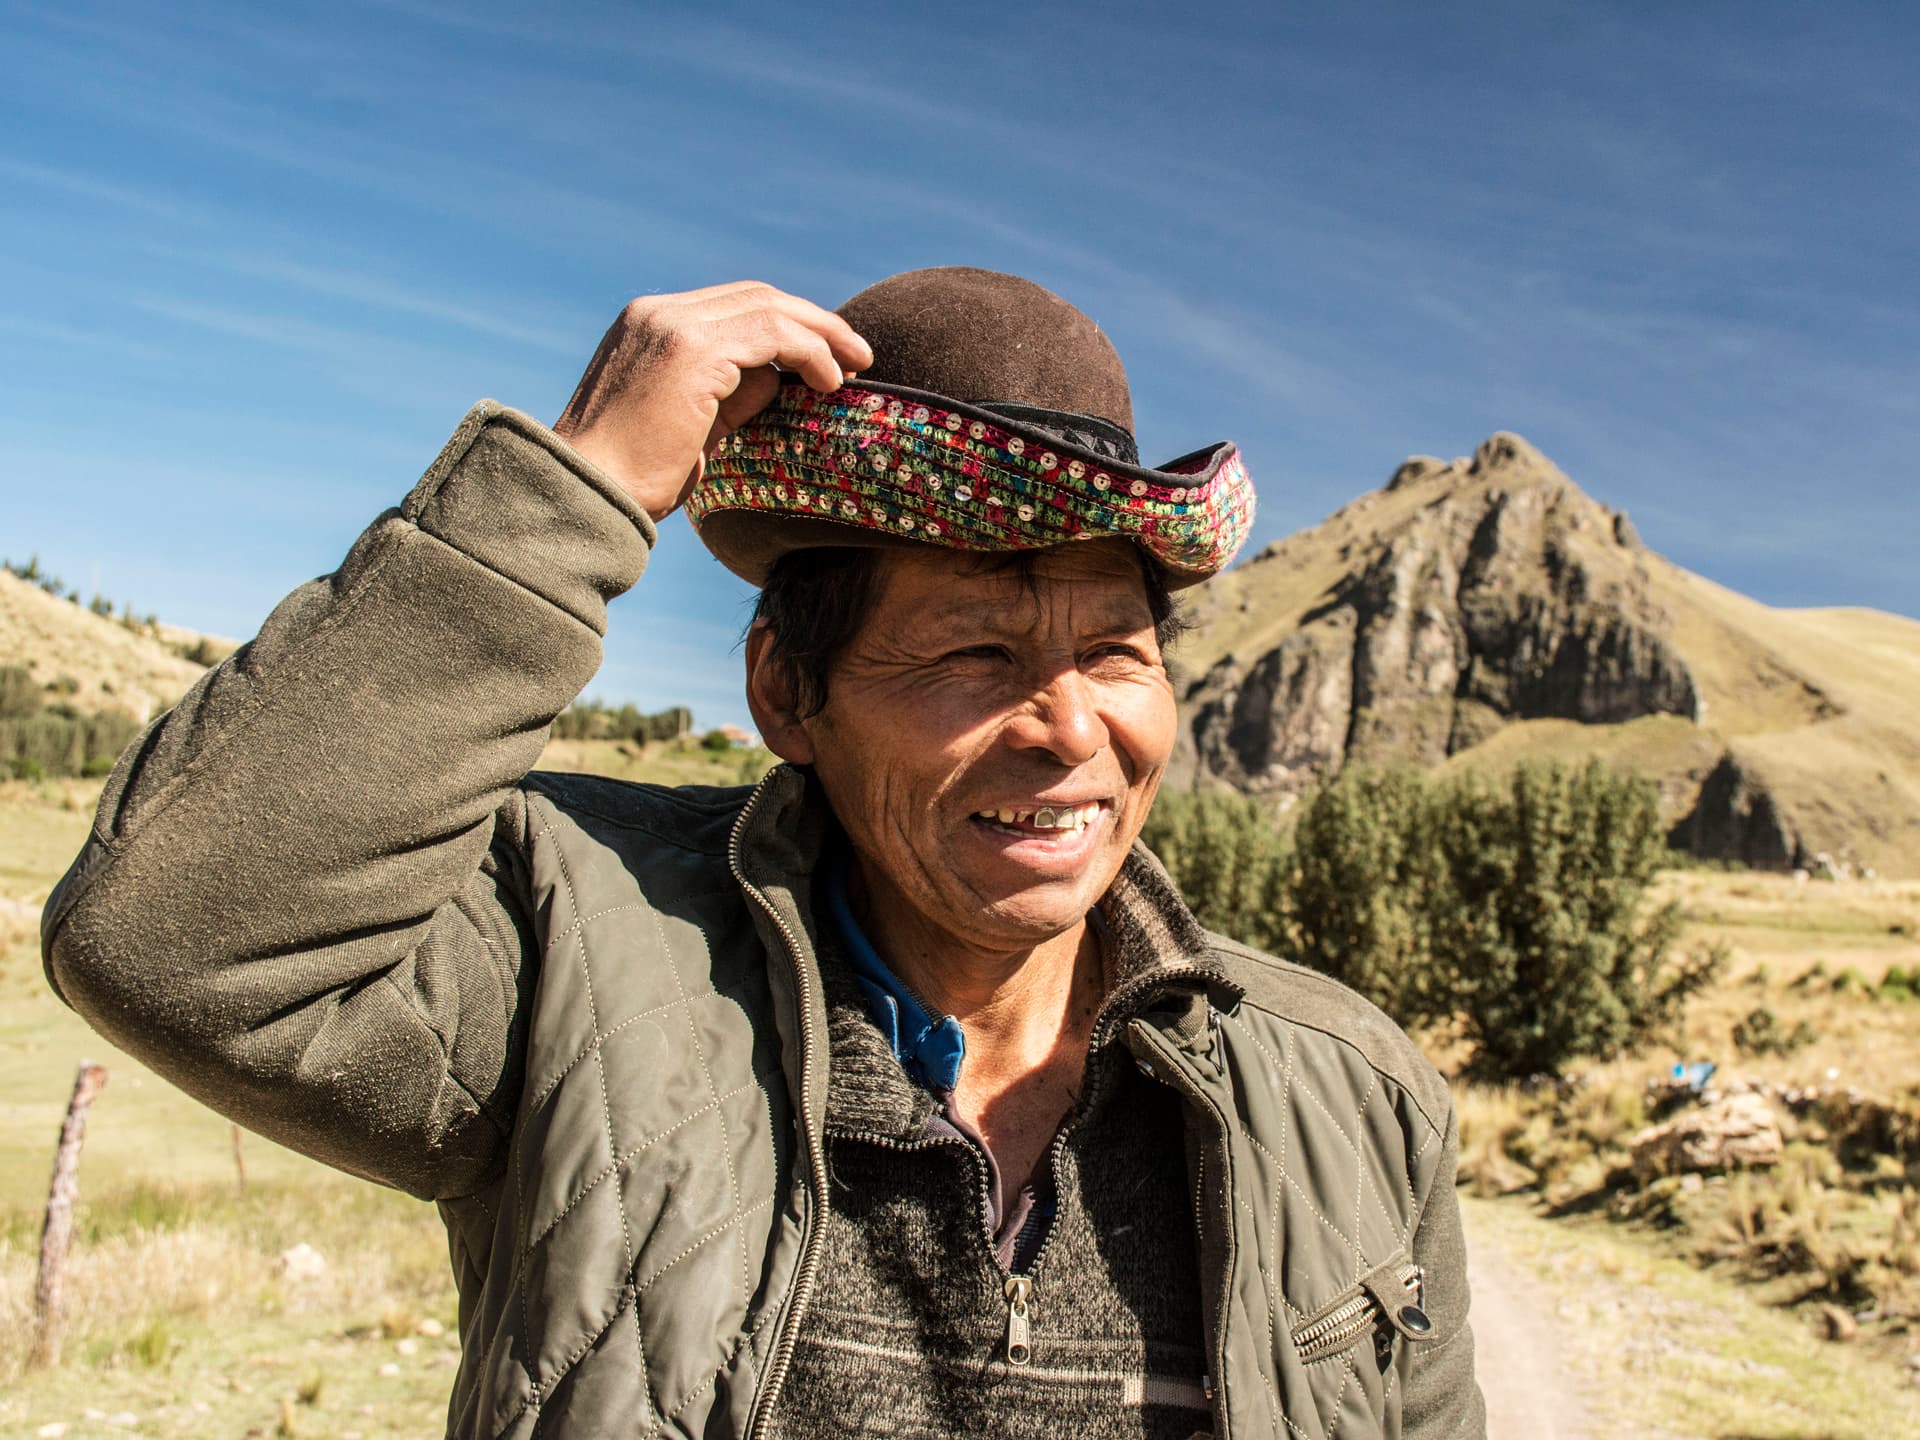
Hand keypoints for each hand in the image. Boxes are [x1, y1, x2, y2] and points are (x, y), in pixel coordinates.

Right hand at [553, 281, 871, 521]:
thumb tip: (778, 378)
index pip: (735, 306)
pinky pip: (771, 333)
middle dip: (815, 322)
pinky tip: (829, 382)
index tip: (828, 357)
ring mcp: (672, 326)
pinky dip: (808, 352)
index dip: (789, 325)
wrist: (586, 497)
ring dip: (822, 334)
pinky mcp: (691, 351)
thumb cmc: (632, 479)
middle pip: (757, 296)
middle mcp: (658, 314)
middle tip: (858, 355)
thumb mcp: (693, 426)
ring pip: (769, 307)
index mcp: (650, 326)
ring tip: (855, 367)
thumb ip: (732, 394)